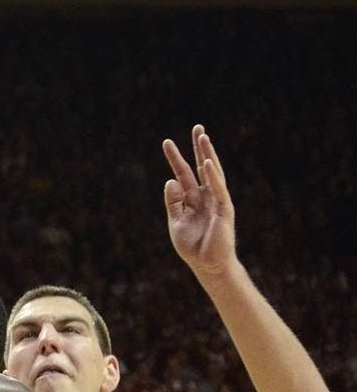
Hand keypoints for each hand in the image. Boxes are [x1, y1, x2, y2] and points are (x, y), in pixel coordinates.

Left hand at [162, 125, 236, 276]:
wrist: (207, 265)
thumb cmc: (193, 246)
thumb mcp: (176, 222)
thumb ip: (173, 202)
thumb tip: (170, 180)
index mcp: (193, 199)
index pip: (184, 174)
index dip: (176, 158)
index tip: (167, 142)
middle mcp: (206, 196)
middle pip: (202, 167)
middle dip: (199, 147)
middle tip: (197, 126)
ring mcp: (216, 201)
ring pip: (212, 173)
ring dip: (208, 154)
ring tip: (203, 136)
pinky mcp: (224, 210)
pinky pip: (218, 190)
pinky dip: (213, 177)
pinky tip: (207, 163)